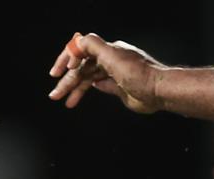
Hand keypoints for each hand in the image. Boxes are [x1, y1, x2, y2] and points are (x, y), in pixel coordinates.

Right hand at [48, 32, 164, 112]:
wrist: (158, 91)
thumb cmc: (138, 73)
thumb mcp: (111, 54)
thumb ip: (92, 45)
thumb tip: (76, 41)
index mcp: (107, 50)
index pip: (80, 51)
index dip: (67, 60)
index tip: (57, 72)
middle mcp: (110, 60)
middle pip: (83, 69)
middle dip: (67, 81)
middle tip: (55, 94)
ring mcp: (115, 74)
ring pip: (89, 79)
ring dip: (75, 89)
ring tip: (65, 101)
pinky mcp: (120, 88)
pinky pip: (100, 85)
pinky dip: (88, 90)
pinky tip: (79, 96)